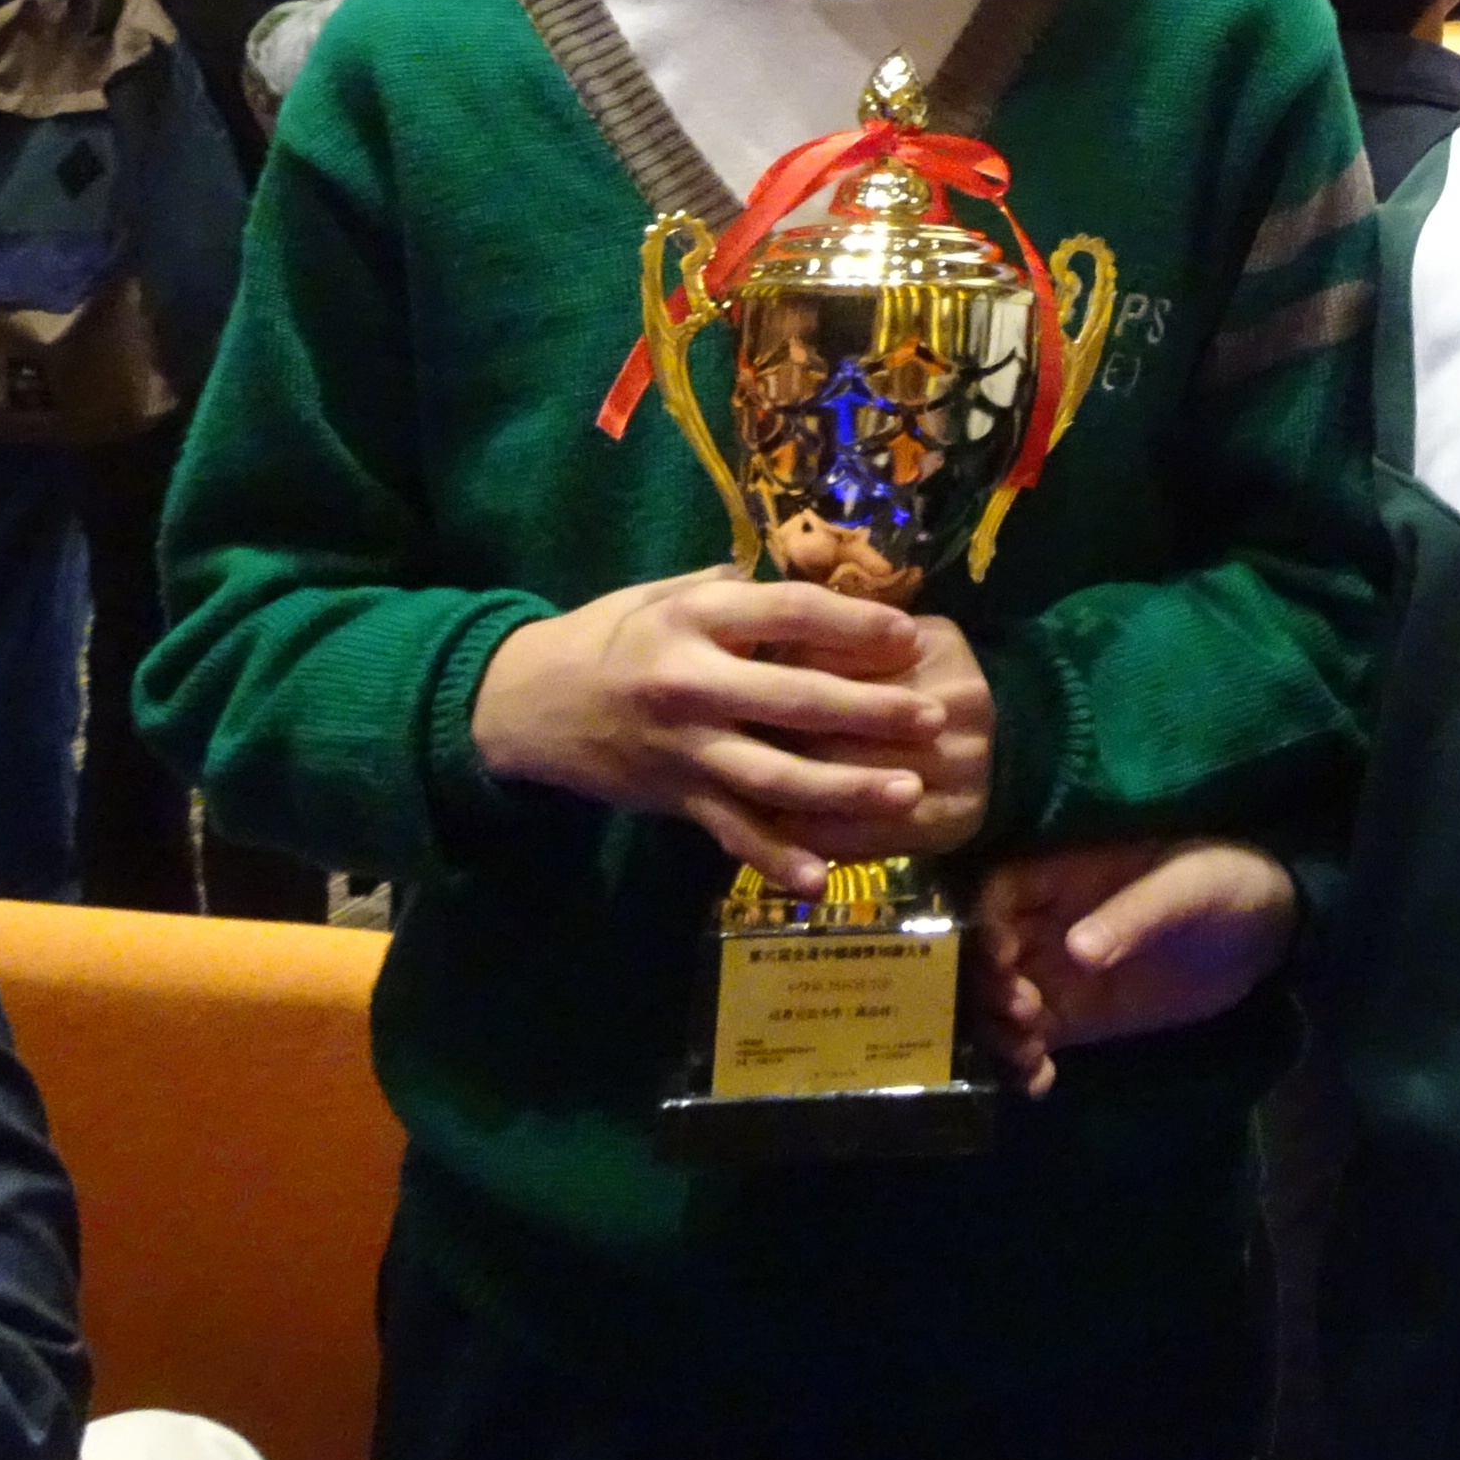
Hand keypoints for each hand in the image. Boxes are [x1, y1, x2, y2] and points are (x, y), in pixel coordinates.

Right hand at [466, 571, 989, 889]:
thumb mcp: (668, 592)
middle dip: (871, 711)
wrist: (526, 703)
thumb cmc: (612, 634)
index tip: (909, 635)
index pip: (789, 615)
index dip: (853, 625)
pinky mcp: (673, 799)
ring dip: (846, 789)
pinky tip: (819, 878)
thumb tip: (825, 581)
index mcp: (694, 618)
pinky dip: (774, 858)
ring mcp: (682, 749)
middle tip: (932, 717)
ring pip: (775, 776)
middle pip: (795, 700)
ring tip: (908, 793)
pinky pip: (731, 831)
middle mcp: (690, 685)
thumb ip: (742, 592)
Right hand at [973, 837, 1299, 1085]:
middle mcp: (1049, 922)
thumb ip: (1134, 915)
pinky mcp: (1078, 1016)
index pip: (998, 893)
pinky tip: (1039, 1082)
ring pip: (1001, 1002)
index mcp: (1066, 871)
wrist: (1268, 931)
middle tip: (1023, 1014)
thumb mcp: (1185, 888)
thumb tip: (1076, 950)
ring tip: (1029, 1054)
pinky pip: (1034, 1039)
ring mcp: (1061, 972)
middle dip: (987, 988)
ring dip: (999, 1031)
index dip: (986, 927)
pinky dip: (1024, 1062)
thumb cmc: (1225, 881)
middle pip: (984, 954)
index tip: (1003, 962)